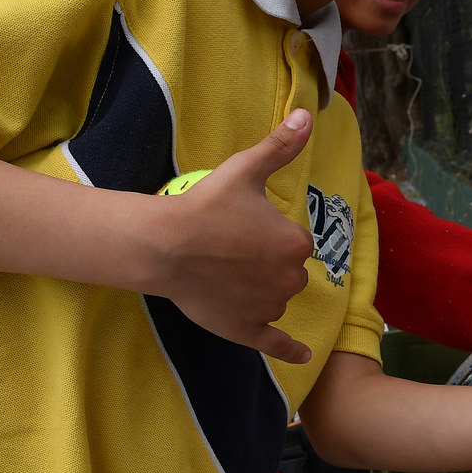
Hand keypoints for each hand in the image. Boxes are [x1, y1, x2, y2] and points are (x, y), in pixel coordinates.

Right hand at [148, 110, 317, 362]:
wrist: (164, 245)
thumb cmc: (205, 205)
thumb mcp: (245, 170)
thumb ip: (280, 146)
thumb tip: (307, 115)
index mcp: (296, 243)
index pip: (293, 240)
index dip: (269, 234)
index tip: (243, 228)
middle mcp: (291, 278)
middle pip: (287, 271)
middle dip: (267, 263)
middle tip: (231, 251)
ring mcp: (269, 307)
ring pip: (276, 299)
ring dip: (261, 291)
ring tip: (226, 276)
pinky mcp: (247, 330)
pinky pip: (275, 343)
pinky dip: (289, 350)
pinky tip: (303, 356)